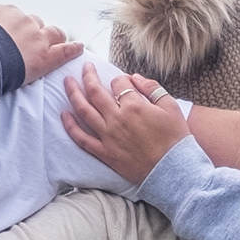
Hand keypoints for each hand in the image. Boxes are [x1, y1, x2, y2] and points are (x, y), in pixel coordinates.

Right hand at [0, 4, 84, 81]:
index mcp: (7, 13)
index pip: (16, 18)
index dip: (15, 28)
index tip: (11, 35)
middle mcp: (25, 22)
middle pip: (35, 24)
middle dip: (34, 32)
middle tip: (29, 43)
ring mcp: (38, 38)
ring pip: (53, 34)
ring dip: (55, 38)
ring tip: (56, 44)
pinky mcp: (46, 57)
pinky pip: (65, 51)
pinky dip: (73, 49)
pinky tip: (80, 48)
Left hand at [61, 66, 193, 182]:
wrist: (174, 171)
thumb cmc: (176, 139)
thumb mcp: (172, 107)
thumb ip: (153, 88)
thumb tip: (135, 78)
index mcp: (135, 105)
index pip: (119, 83)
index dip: (120, 79)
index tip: (123, 82)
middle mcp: (117, 118)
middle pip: (96, 91)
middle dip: (88, 75)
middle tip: (84, 67)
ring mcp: (108, 136)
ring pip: (84, 110)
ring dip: (73, 94)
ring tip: (67, 82)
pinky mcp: (105, 153)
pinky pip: (82, 139)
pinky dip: (71, 126)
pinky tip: (64, 115)